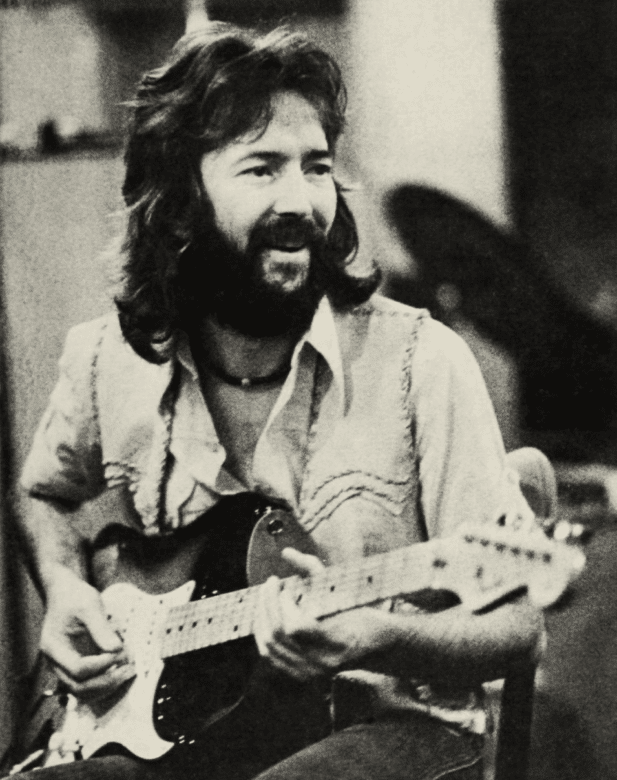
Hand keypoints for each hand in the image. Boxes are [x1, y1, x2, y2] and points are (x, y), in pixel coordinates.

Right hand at [41, 566, 135, 701]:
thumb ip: (101, 627)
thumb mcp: (89, 605)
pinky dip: (105, 683)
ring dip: (107, 686)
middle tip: (130, 668)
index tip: (120, 650)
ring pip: (83, 691)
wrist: (65, 594)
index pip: (78, 669)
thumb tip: (117, 649)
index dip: (102, 664)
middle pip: (78, 687)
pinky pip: (88, 685)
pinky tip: (122, 671)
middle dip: (107, 681)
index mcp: (54, 647)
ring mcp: (64, 667)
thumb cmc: (75, 597)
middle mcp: (55, 662)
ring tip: (129, 672)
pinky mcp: (74, 667)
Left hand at [254, 549, 392, 679]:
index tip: (285, 585)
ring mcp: (311, 673)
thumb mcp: (344, 588)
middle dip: (268, 603)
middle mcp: (322, 662)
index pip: (296, 627)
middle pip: (278, 635)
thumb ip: (313, 568)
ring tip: (266, 597)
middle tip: (270, 583)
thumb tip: (285, 552)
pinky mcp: (302, 676)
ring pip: (269, 647)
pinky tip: (266, 617)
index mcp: (337, 641)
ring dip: (262, 617)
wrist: (378, 646)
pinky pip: (271, 657)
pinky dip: (264, 635)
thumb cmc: (362, 611)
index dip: (284, 603)